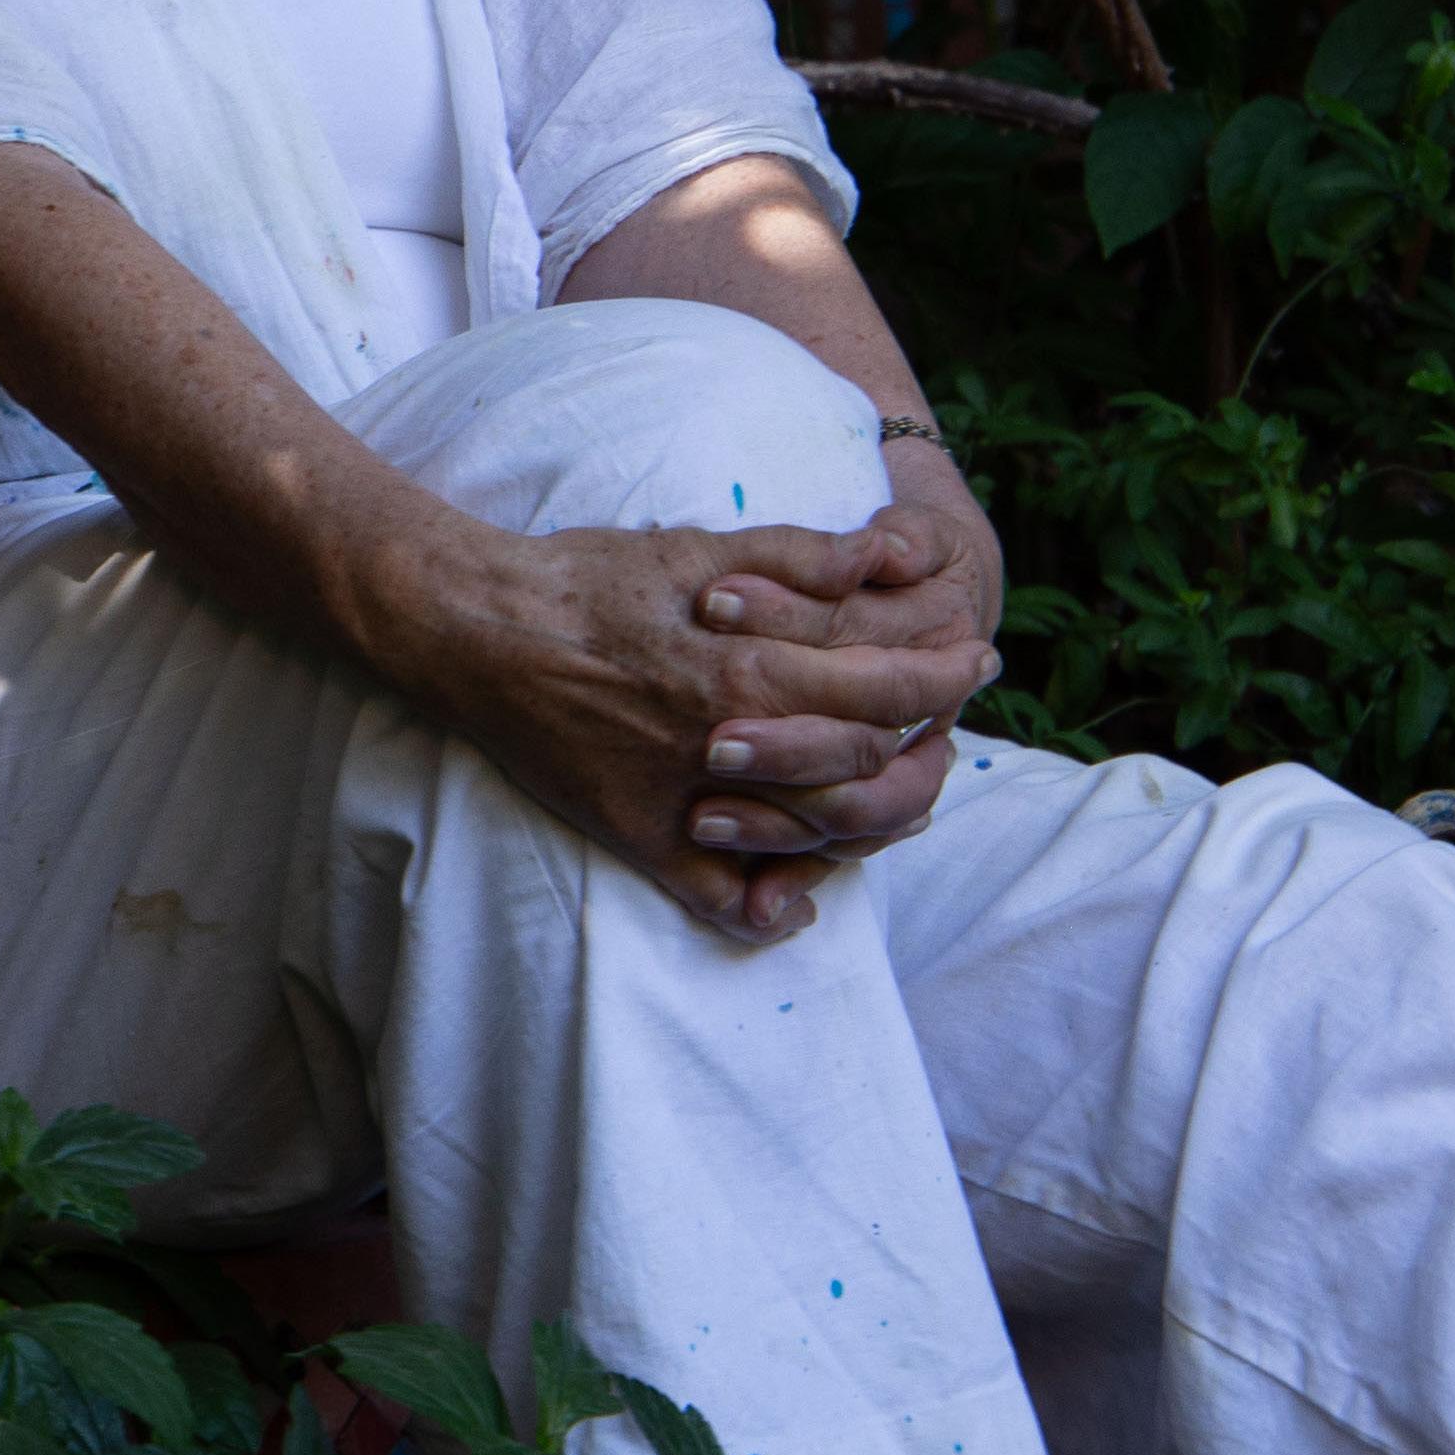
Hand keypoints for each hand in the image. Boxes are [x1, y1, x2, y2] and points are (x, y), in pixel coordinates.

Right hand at [378, 510, 999, 945]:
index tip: (977, 659)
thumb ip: (793, 556)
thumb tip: (881, 557)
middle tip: (961, 716)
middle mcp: (721, 746)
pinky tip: (801, 894)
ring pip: (809, 834)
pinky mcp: (639, 838)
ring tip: (908, 785)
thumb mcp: (693, 547)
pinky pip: (717, 897)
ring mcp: (681, 802)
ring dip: (875, 816)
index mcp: (740, 667)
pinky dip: (767, 906)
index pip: (876, 687)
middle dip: (930, 740)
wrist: (476, 631)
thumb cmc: (586, 577)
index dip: (940, 676)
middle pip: (860, 764)